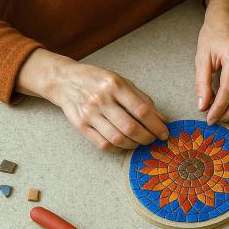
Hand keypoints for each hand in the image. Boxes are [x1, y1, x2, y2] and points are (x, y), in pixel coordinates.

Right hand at [16, 49, 168, 149]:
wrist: (64, 80)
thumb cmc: (98, 81)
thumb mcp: (122, 81)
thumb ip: (142, 99)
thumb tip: (162, 119)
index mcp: (115, 85)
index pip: (142, 110)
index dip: (156, 125)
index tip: (164, 133)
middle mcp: (102, 99)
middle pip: (131, 127)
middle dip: (147, 138)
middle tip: (153, 139)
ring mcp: (90, 113)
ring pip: (118, 138)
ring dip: (134, 145)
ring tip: (140, 142)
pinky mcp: (81, 126)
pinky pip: (103, 144)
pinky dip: (118, 148)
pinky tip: (125, 143)